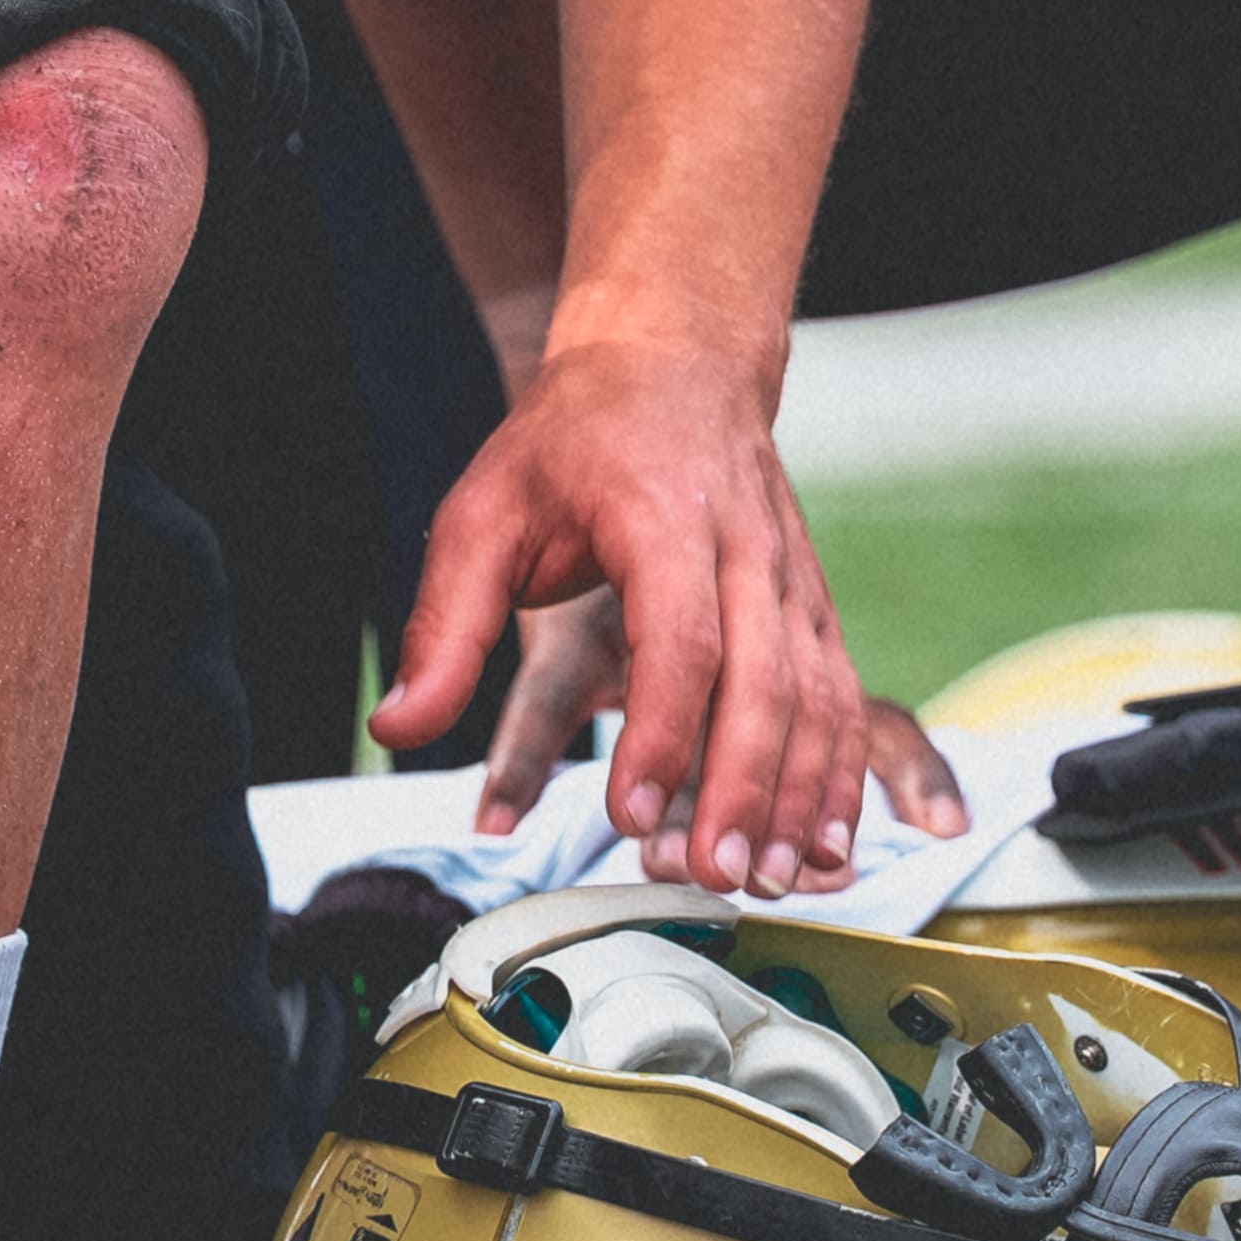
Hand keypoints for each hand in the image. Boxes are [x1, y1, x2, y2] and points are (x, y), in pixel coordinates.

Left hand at [376, 343, 887, 892]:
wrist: (673, 362)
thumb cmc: (572, 442)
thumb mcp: (482, 515)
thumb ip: (443, 629)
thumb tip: (398, 727)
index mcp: (663, 518)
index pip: (679, 640)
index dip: (659, 734)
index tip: (629, 812)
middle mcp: (746, 548)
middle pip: (764, 682)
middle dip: (742, 790)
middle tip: (711, 877)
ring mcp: (792, 579)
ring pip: (817, 697)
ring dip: (800, 796)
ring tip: (772, 878)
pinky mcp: (813, 606)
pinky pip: (842, 698)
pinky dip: (838, 775)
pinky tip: (824, 844)